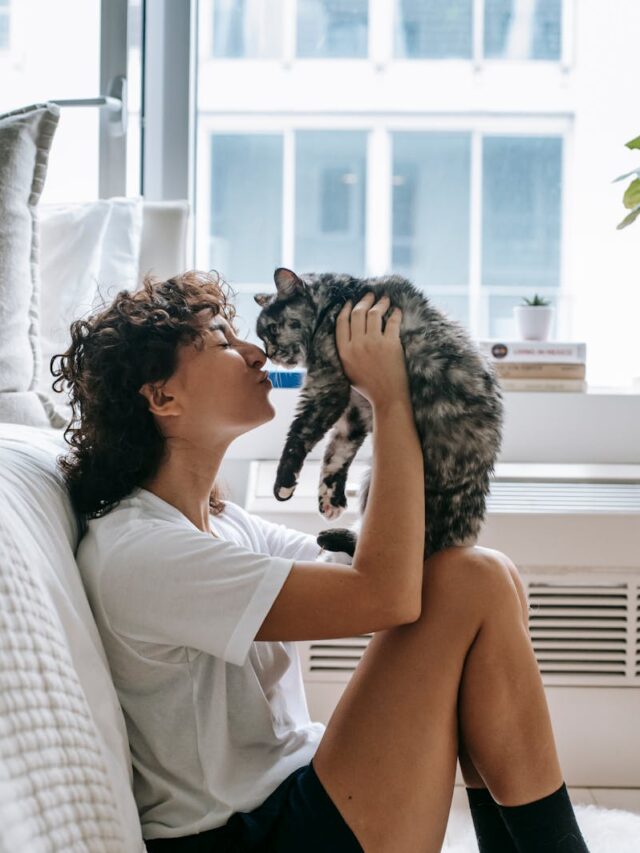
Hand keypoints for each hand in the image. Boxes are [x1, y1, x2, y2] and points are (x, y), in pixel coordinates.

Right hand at [335, 292, 408, 406]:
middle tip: (370, 295)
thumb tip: (348, 331)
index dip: (346, 308)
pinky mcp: (391, 344)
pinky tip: (397, 311)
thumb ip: (346, 351)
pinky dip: (395, 313)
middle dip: (364, 301)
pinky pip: (392, 321)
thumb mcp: (348, 369)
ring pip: (374, 313)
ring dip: (380, 303)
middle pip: (358, 313)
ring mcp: (374, 343)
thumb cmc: (368, 386)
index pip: (342, 322)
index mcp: (344, 351)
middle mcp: (357, 344)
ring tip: (384, 299)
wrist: (387, 398)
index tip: (350, 302)